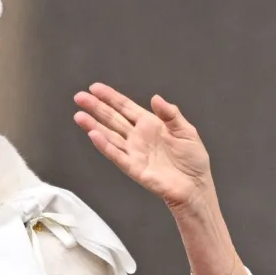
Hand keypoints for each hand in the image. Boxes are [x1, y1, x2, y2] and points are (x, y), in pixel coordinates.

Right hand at [74, 83, 211, 210]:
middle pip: (112, 118)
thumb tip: (156, 98)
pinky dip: (105, 146)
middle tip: (79, 97)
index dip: (110, 97)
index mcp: (150, 124)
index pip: (125, 107)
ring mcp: (134, 152)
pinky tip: (94, 135)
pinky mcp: (134, 168)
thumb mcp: (186, 131)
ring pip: (109, 135)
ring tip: (79, 115)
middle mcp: (138, 137)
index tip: (95, 88)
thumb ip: (171, 114)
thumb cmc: (193, 160)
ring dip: (94, 125)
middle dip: (96, 107)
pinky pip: (117, 155)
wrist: (196, 186)